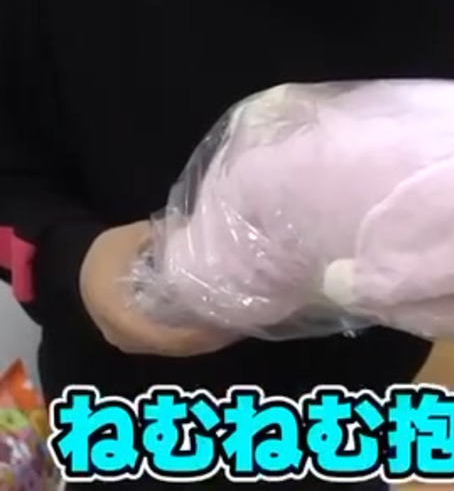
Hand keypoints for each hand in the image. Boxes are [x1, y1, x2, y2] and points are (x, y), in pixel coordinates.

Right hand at [79, 221, 240, 356]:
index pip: (165, 336)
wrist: (78, 264)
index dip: (199, 334)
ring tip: (237, 322)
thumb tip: (207, 236)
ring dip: (207, 339)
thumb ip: (168, 239)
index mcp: (117, 313)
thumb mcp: (136, 237)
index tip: (228, 323)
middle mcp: (121, 335)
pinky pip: (171, 345)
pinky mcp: (138, 340)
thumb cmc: (108, 251)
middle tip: (242, 321)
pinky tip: (219, 325)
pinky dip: (196, 338)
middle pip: (176, 346)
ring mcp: (129, 342)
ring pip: (176, 349)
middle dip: (211, 337)